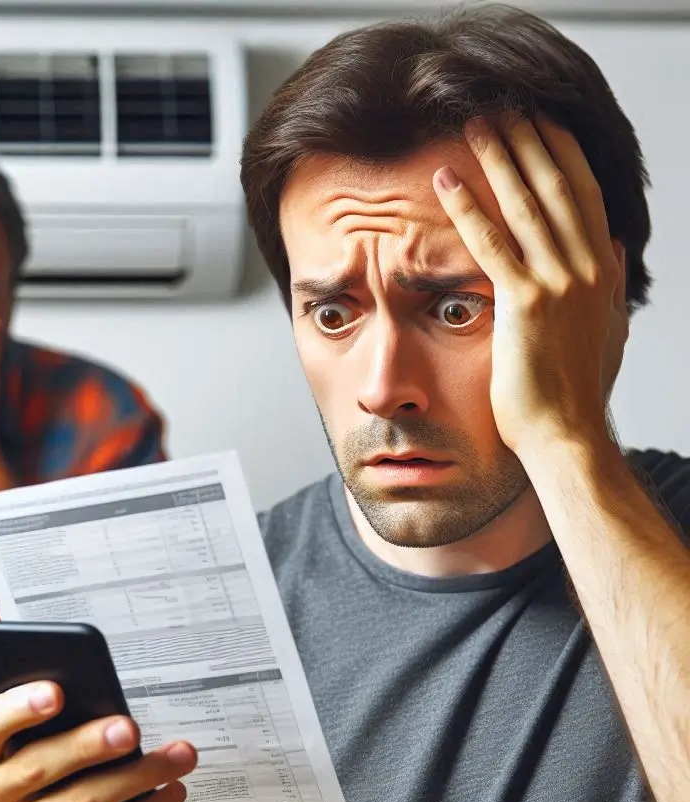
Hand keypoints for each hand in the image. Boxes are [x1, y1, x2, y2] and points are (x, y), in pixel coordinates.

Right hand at [0, 682, 195, 801]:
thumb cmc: (39, 795)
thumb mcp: (28, 760)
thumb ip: (50, 733)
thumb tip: (108, 708)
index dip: (19, 707)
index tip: (57, 692)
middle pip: (39, 765)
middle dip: (91, 744)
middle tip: (132, 729)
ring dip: (136, 777)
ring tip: (177, 758)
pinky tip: (170, 793)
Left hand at [433, 115, 629, 458]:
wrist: (566, 435)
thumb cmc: (577, 392)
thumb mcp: (607, 330)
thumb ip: (610, 285)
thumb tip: (613, 247)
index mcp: (602, 271)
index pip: (583, 196)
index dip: (562, 154)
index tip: (542, 122)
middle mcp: (586, 267)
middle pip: (556, 187)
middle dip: (529, 141)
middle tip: (501, 108)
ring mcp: (558, 283)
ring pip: (525, 205)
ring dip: (499, 159)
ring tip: (474, 125)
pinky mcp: (524, 303)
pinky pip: (491, 243)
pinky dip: (467, 208)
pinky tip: (446, 182)